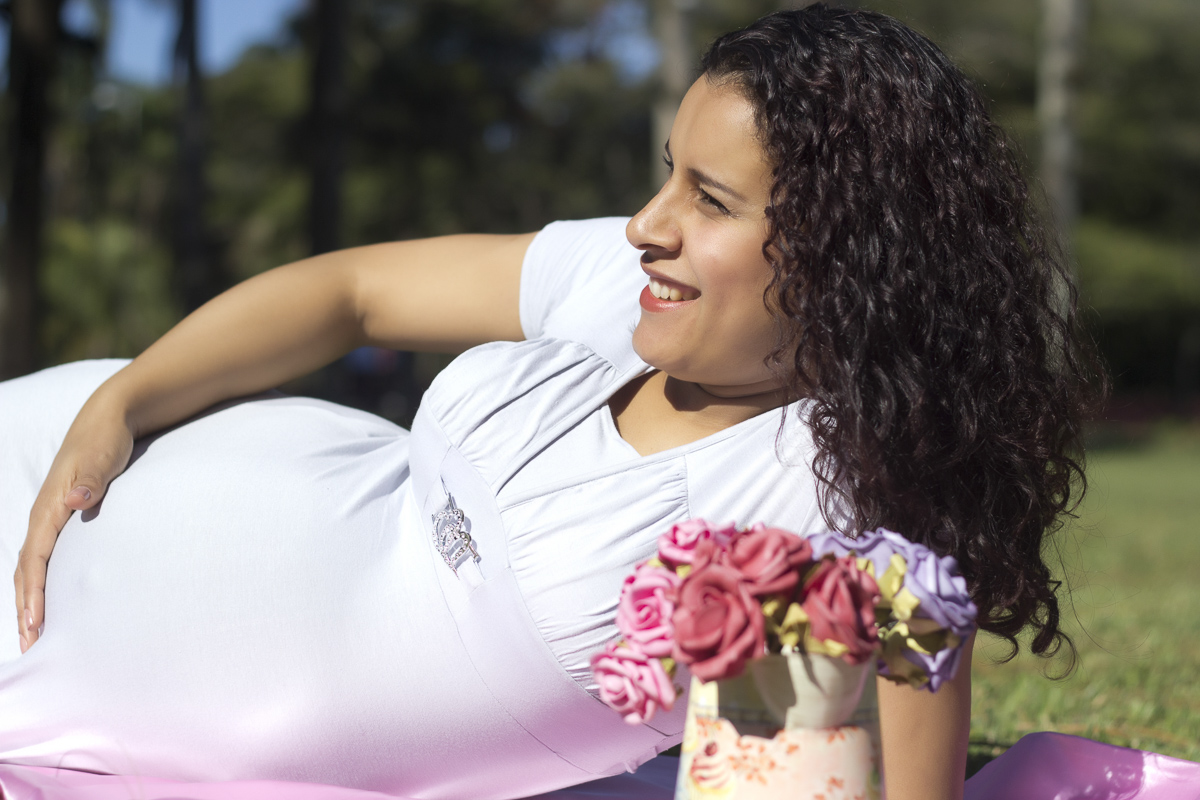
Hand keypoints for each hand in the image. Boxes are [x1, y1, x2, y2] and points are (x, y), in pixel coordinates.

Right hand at [15, 394, 133, 652]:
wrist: (109, 419)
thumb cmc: (105, 440)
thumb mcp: (100, 455)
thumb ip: (90, 477)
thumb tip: (77, 497)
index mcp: (49, 508)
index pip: (34, 558)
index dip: (32, 592)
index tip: (34, 623)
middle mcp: (45, 517)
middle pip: (26, 572)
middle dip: (26, 609)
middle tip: (30, 646)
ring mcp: (53, 519)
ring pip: (33, 569)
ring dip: (31, 602)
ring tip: (34, 636)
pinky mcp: (65, 520)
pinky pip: (46, 560)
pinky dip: (42, 585)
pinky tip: (51, 603)